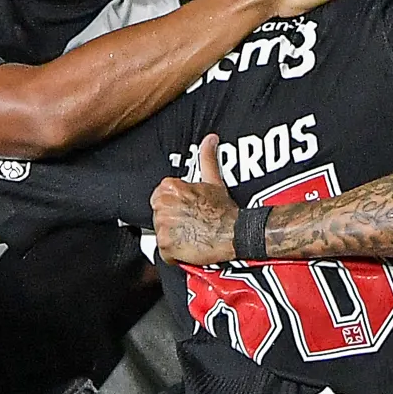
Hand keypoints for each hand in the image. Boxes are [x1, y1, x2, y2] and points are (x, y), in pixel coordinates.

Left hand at [151, 133, 242, 263]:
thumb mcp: (214, 180)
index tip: (186, 210)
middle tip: (190, 224)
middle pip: (159, 216)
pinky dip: (175, 254)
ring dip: (174, 238)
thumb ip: (207, 157)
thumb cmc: (224, 210)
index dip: (174, 206)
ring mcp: (163, 226)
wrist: (233, 233)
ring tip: (191, 236)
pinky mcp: (166, 246)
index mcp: (169, 188)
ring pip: (161, 234)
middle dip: (172, 222)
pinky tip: (189, 248)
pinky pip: (164, 253)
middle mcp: (162, 206)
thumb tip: (210, 139)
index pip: (159, 198)